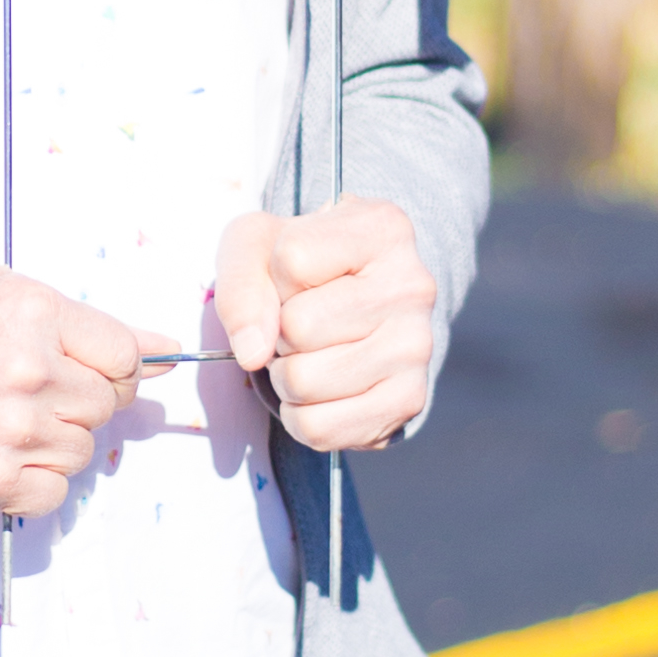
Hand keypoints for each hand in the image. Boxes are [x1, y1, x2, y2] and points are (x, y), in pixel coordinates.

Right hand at [0, 270, 148, 520]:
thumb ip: (84, 325)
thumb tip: (164, 350)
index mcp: (35, 314)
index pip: (127, 356)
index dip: (110, 368)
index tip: (88, 373)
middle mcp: (30, 372)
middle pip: (106, 406)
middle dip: (75, 402)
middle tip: (22, 393)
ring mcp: (13, 432)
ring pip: (81, 452)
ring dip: (51, 442)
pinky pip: (52, 494)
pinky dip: (31, 482)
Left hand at [213, 199, 436, 455]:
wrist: (354, 306)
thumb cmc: (301, 268)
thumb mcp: (257, 246)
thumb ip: (240, 282)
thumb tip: (252, 352)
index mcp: (384, 229)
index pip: (293, 259)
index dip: (274, 276)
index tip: (297, 277)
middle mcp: (413, 286)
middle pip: (298, 326)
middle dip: (278, 332)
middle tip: (301, 324)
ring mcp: (417, 348)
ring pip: (304, 380)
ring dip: (285, 375)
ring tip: (309, 353)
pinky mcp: (408, 402)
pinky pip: (319, 428)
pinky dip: (299, 415)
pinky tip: (320, 389)